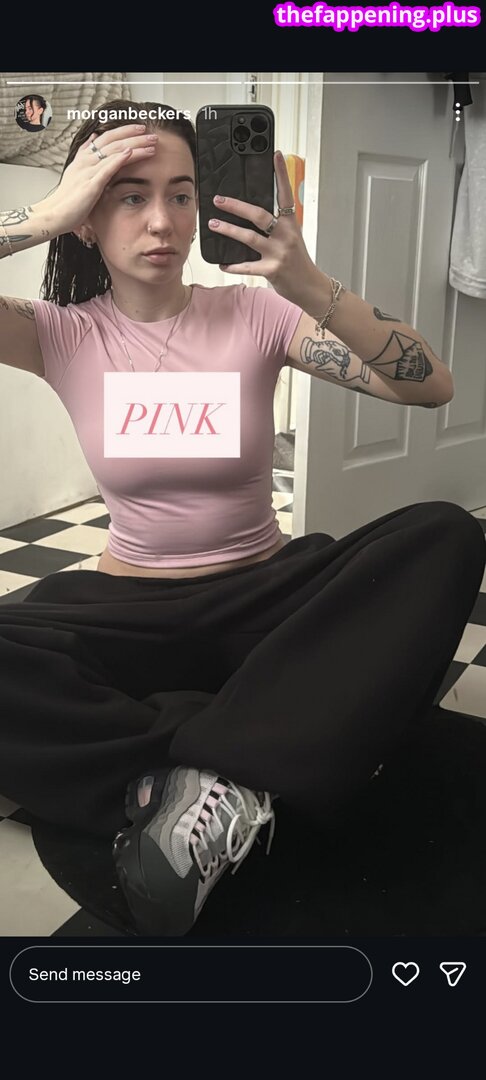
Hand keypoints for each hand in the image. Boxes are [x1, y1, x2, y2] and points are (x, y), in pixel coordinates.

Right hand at [40, 125, 158, 234]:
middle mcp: (86, 161)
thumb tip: (92, 139)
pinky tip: (131, 153)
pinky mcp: (90, 185)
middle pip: (113, 141)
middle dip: (134, 136)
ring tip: (151, 144)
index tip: (140, 129)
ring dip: (135, 146)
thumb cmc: (68, 199)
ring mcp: (88, 172)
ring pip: (114, 152)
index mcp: (84, 158)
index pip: (106, 137)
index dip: (124, 131)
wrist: (55, 215)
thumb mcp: (76, 172)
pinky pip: (106, 169)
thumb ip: (84, 155)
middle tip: (153, 135)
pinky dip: (118, 159)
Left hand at [208, 150, 316, 301]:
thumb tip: (252, 215)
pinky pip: (247, 266)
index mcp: (291, 224)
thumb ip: (276, 226)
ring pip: (249, 237)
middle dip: (236, 206)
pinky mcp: (272, 270)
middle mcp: (285, 236)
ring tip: (213, 224)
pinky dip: (233, 265)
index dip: (281, 174)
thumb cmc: (298, 262)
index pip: (286, 194)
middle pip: (259, 215)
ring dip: (229, 230)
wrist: (310, 286)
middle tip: (219, 200)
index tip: (276, 155)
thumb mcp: (292, 238)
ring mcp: (278, 253)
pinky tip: (222, 263)